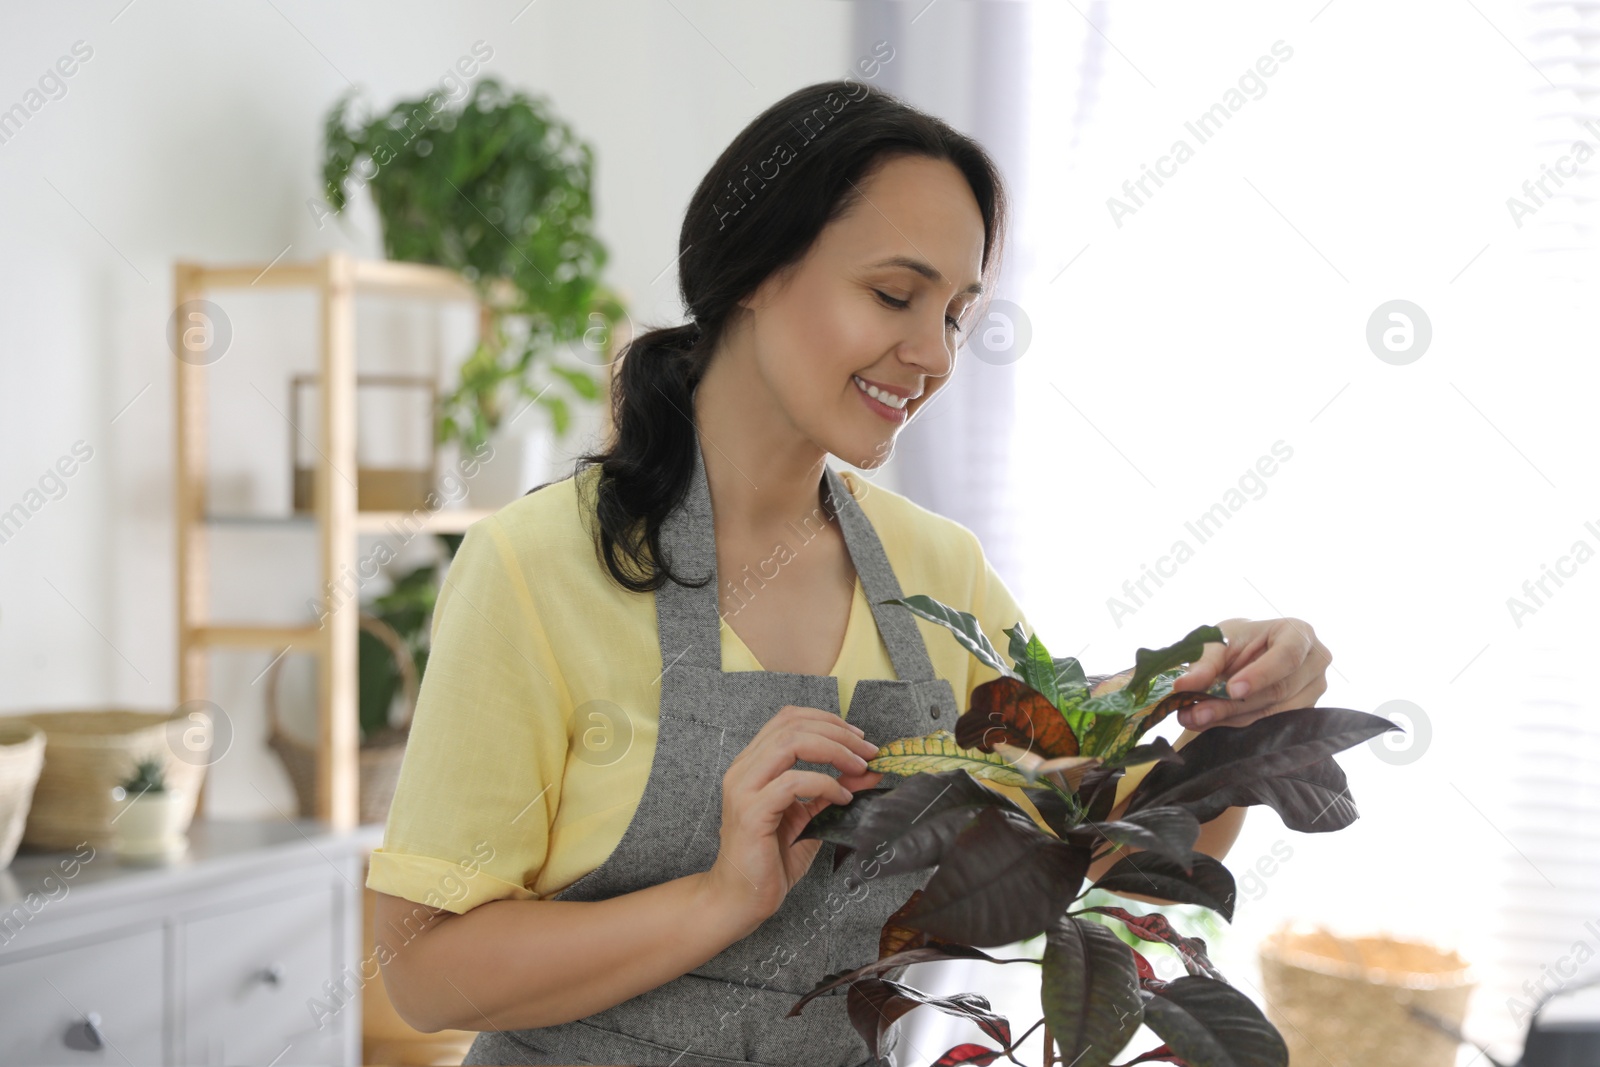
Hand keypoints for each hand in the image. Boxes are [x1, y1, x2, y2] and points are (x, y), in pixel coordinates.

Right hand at [703, 705, 882, 931]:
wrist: (741, 898)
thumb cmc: (772, 858)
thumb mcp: (812, 817)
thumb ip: (834, 790)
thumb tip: (868, 770)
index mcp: (754, 764)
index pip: (788, 718)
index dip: (827, 720)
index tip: (859, 738)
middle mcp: (744, 769)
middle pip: (792, 725)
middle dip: (838, 733)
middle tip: (869, 752)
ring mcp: (744, 789)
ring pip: (790, 743)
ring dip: (834, 750)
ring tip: (859, 768)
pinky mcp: (751, 812)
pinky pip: (792, 782)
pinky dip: (824, 784)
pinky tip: (842, 799)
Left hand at [1169, 617, 1331, 729]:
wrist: (1245, 656)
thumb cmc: (1235, 641)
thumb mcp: (1218, 642)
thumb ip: (1204, 663)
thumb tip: (1184, 687)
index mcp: (1299, 634)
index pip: (1287, 656)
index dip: (1261, 675)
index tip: (1232, 689)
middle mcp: (1315, 663)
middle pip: (1278, 690)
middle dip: (1233, 705)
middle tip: (1194, 713)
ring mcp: (1313, 692)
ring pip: (1273, 714)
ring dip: (1231, 720)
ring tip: (1194, 719)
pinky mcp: (1303, 715)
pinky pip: (1271, 727)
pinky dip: (1237, 727)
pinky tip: (1209, 724)